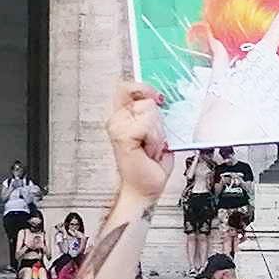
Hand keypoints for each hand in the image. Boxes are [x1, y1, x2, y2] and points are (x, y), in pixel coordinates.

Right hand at [106, 83, 174, 209]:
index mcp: (123, 117)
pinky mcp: (122, 135)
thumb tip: (162, 100)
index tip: (157, 97)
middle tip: (152, 141)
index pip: (126, 87)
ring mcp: (117, 127)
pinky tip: (148, 151)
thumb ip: (156, 115)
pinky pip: (148, 125)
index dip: (143, 87)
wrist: (143, 190)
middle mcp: (117, 120)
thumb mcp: (157, 134)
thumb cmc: (149, 167)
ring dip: (157, 132)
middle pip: (146, 99)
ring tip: (150, 148)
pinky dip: (154, 140)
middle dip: (158, 121)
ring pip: (149, 110)